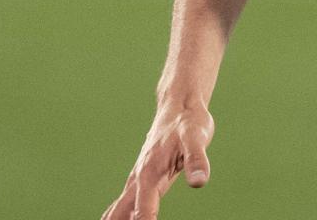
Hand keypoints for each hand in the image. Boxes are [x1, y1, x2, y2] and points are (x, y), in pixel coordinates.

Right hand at [102, 104, 215, 219]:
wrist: (178, 108)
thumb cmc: (188, 123)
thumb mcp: (197, 138)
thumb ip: (197, 160)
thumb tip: (199, 182)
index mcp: (150, 174)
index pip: (143, 210)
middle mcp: (139, 179)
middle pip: (121, 213)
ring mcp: (137, 179)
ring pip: (118, 208)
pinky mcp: (141, 179)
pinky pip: (123, 202)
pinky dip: (117, 216)